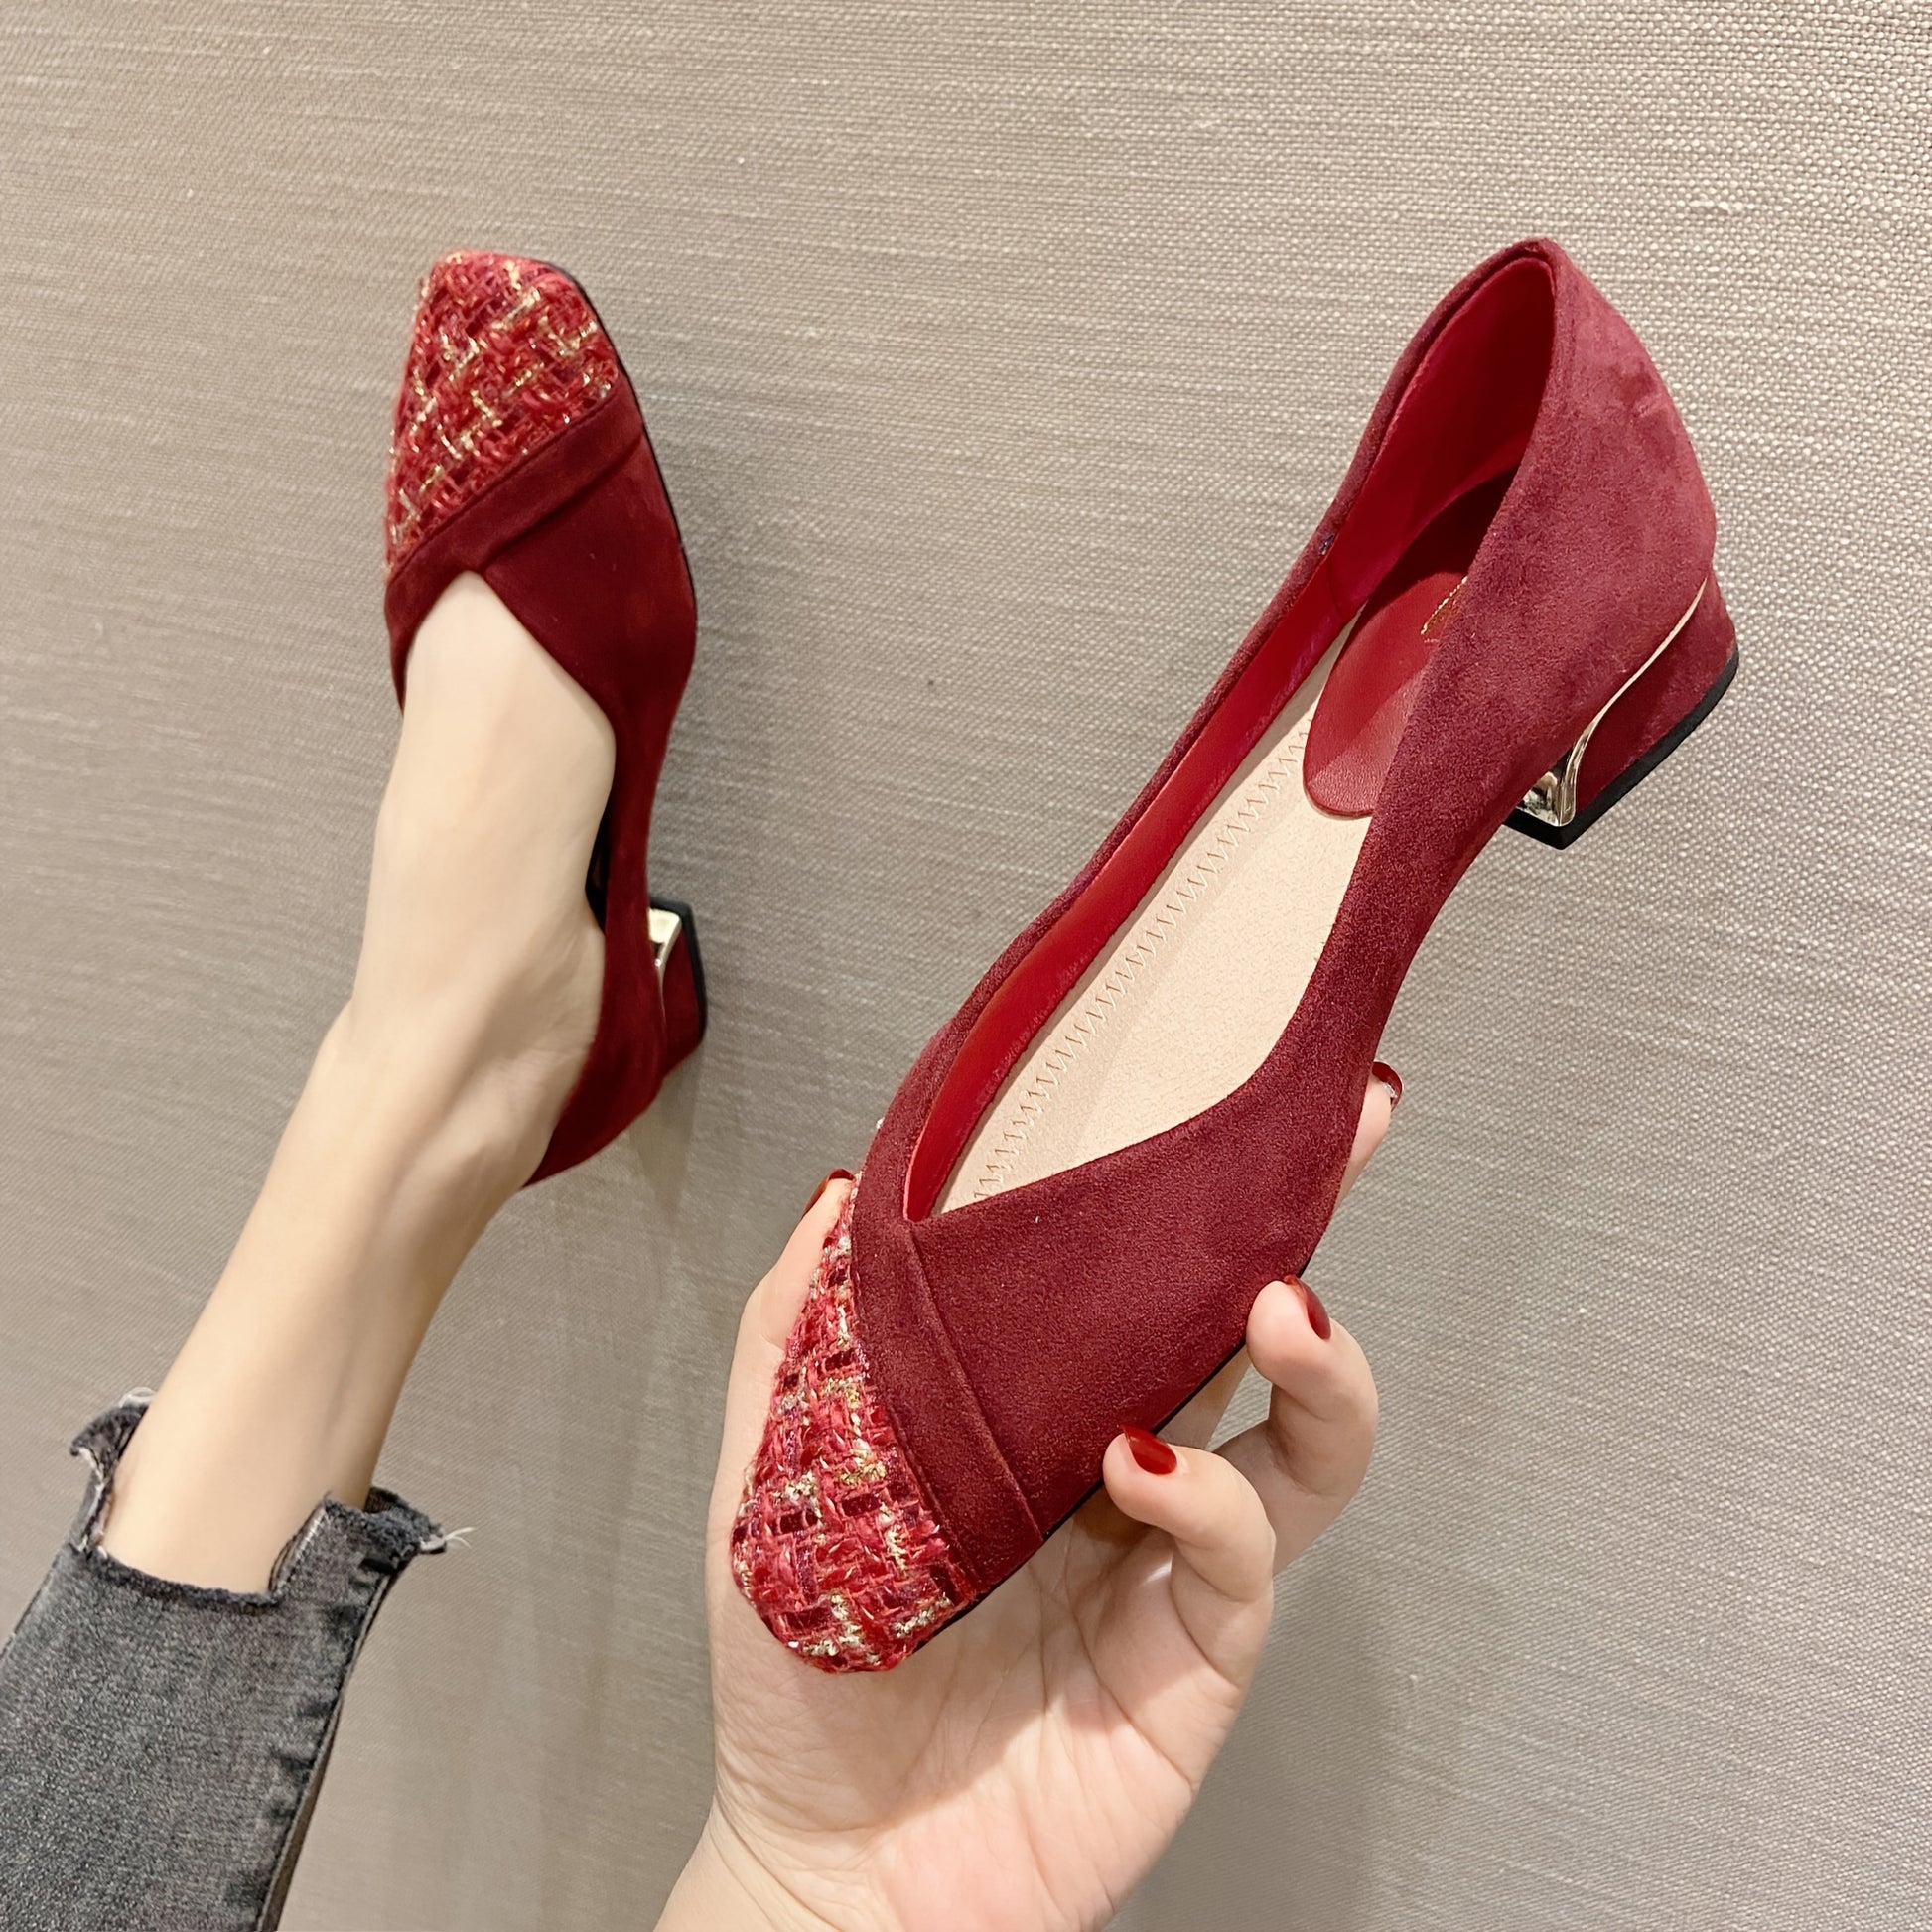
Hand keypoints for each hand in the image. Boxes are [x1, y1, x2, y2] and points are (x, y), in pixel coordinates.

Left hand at [663, 1080, 1392, 1931]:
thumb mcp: (765, 1479)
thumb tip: (838, 1190)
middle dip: (1312, 1218)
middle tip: (1340, 1133)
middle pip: (1252, 1323)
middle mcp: (1128, 1464)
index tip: (1231, 1085)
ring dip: (1317, 1363)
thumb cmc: (800, 1680)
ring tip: (1278, 1309)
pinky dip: (1207, 1492)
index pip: (1138, 1271)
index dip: (1192, 1183)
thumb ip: (795, 1337)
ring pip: (1307, 1440)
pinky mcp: (1197, 1653)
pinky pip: (1239, 1548)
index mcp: (1042, 1409)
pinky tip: (1141, 1464)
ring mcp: (1172, 1558)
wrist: (829, 1871)